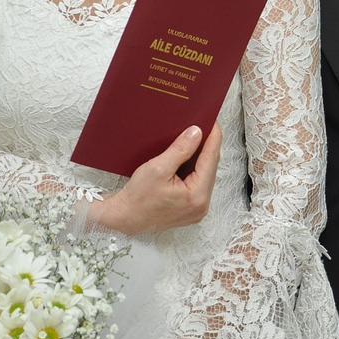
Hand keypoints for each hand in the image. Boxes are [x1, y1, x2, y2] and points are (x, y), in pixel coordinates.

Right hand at [94, 123, 220, 235]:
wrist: (125, 216)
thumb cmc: (138, 197)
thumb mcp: (158, 168)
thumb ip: (180, 149)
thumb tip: (196, 133)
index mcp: (197, 196)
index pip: (211, 160)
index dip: (213, 138)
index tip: (212, 122)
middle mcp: (201, 205)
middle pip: (210, 168)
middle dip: (207, 147)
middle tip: (205, 127)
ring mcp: (197, 209)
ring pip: (205, 176)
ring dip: (201, 158)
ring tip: (197, 140)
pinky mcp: (191, 209)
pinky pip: (199, 184)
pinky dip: (195, 170)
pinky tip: (190, 158)